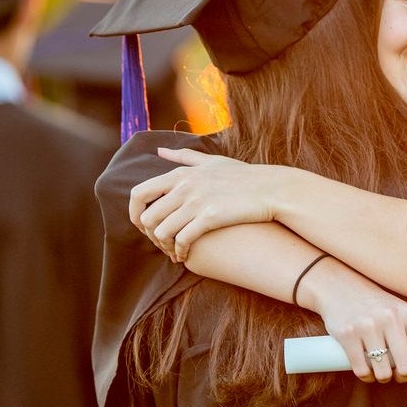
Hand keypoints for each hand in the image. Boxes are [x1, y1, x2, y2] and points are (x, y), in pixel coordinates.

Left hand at [128, 148, 306, 261]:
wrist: (271, 189)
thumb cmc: (244, 176)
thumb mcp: (212, 161)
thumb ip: (184, 156)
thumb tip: (159, 151)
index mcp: (181, 174)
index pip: (139, 193)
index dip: (134, 213)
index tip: (144, 225)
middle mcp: (184, 186)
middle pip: (147, 217)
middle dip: (151, 236)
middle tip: (162, 243)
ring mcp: (196, 201)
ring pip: (162, 232)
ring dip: (164, 246)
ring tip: (174, 251)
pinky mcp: (210, 217)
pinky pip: (182, 240)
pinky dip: (179, 252)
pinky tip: (185, 255)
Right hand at [298, 258, 406, 392]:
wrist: (341, 287)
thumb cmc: (377, 308)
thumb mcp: (401, 322)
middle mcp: (391, 318)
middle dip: (403, 377)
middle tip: (397, 373)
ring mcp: (368, 326)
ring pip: (383, 372)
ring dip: (383, 378)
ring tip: (381, 369)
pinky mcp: (347, 334)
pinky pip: (361, 371)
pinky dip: (366, 377)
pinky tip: (367, 370)